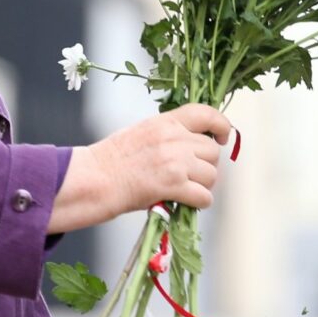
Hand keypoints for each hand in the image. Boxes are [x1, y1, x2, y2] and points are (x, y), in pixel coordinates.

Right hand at [47, 104, 231, 233]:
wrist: (94, 179)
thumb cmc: (111, 160)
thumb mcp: (141, 133)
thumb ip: (167, 135)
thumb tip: (191, 146)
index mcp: (165, 122)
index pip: (205, 113)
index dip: (220, 125)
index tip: (222, 137)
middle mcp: (174, 138)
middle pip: (212, 150)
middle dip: (206, 165)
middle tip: (192, 175)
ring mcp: (175, 161)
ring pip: (212, 175)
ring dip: (204, 185)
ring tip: (187, 190)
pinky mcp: (173, 185)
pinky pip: (204, 196)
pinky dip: (199, 203)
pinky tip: (186, 203)